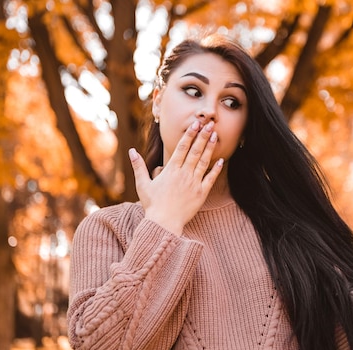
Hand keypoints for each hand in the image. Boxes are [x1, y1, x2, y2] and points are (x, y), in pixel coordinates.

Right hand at [129, 120, 223, 234]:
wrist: (164, 223)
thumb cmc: (152, 205)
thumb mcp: (142, 184)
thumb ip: (138, 166)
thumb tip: (131, 151)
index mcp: (171, 170)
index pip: (182, 148)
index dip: (189, 134)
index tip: (195, 124)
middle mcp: (184, 174)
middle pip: (195, 151)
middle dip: (203, 136)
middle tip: (210, 123)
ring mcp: (194, 183)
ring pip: (204, 162)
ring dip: (210, 148)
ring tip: (215, 136)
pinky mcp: (201, 194)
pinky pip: (210, 179)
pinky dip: (216, 169)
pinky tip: (221, 160)